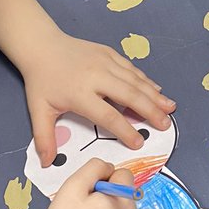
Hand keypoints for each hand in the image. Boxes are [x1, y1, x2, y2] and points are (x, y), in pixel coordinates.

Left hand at [19, 30, 175, 165]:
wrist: (42, 46)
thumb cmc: (41, 80)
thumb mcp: (38, 110)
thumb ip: (44, 138)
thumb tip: (46, 163)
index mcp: (80, 93)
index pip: (108, 115)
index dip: (125, 130)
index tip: (139, 143)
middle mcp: (97, 76)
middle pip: (130, 96)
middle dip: (150, 111)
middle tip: (165, 125)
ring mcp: (105, 62)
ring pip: (135, 81)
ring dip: (154, 95)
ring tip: (170, 107)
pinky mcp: (109, 53)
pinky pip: (131, 69)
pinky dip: (146, 80)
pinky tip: (156, 89)